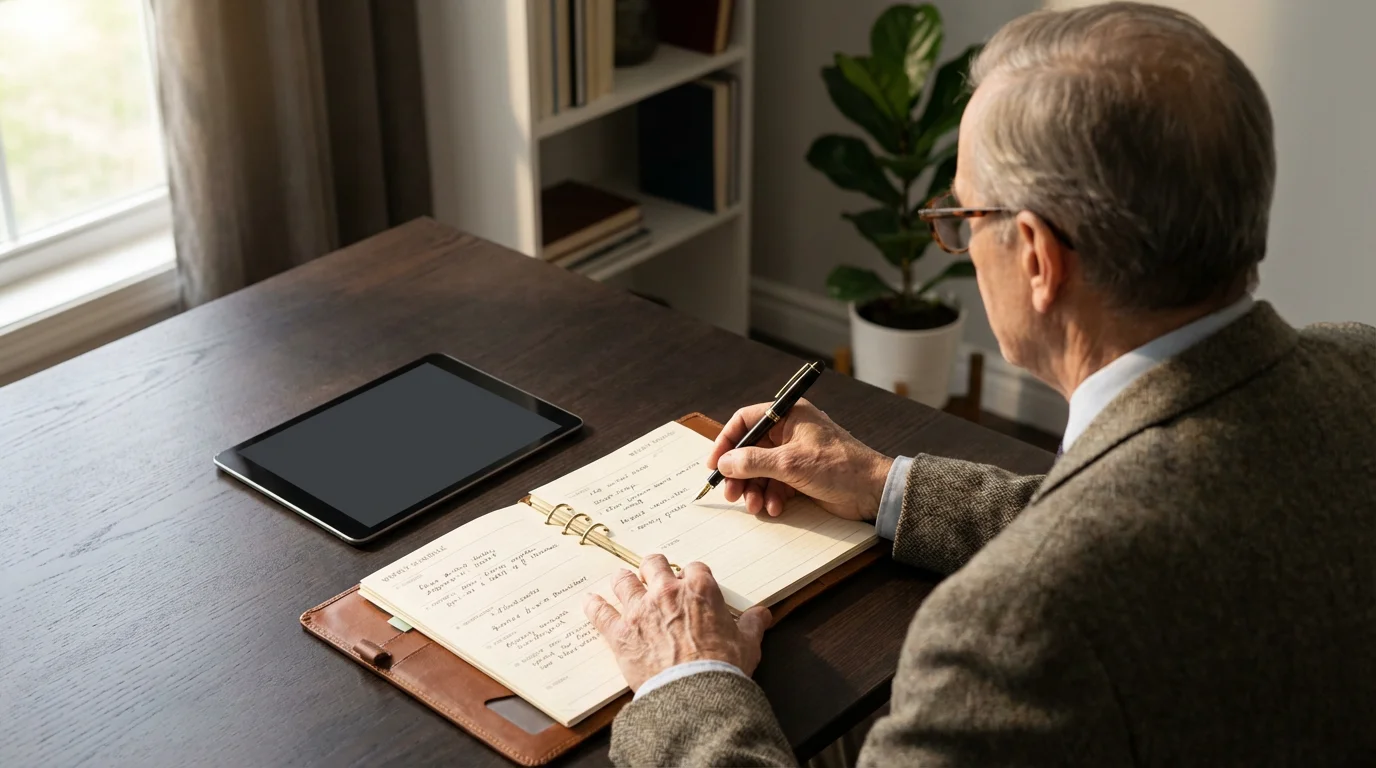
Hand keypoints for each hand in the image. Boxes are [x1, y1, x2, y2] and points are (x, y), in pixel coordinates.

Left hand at [583, 555, 770, 691]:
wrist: (694, 692)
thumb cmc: (723, 667)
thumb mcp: (747, 644)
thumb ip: (753, 625)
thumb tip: (764, 615)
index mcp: (700, 589)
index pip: (694, 568)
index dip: (691, 576)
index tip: (690, 584)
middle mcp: (667, 592)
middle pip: (654, 564)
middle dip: (654, 568)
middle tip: (654, 575)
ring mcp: (640, 610)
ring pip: (624, 581)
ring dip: (623, 580)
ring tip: (622, 580)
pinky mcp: (619, 632)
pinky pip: (600, 612)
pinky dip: (594, 606)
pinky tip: (590, 602)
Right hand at [707, 398, 892, 520]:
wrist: (872, 491)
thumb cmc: (838, 466)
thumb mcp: (790, 463)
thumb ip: (753, 462)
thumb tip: (724, 463)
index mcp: (789, 416)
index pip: (746, 420)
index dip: (727, 441)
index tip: (715, 463)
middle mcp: (790, 432)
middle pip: (750, 450)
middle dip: (740, 474)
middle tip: (731, 493)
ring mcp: (795, 455)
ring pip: (761, 471)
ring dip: (754, 489)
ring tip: (755, 506)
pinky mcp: (801, 476)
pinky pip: (775, 484)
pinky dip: (771, 497)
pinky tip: (775, 508)